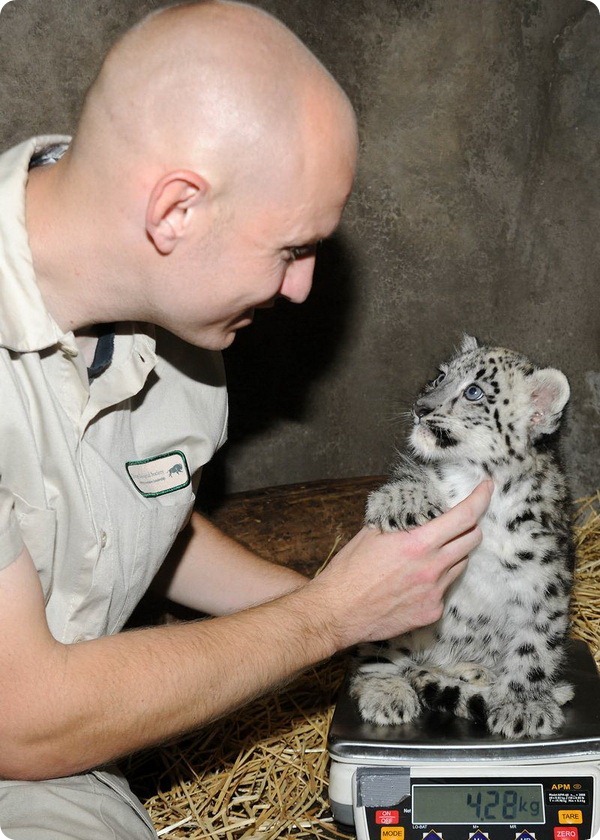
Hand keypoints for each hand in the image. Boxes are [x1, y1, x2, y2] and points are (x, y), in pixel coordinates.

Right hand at [307, 480, 491, 649]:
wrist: (338, 612)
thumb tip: (417, 507)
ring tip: (427, 555)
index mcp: (418, 542)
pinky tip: (413, 582)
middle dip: (471, 526)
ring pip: (460, 564)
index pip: (464, 516)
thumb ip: (401, 520)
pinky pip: (445, 589)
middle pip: (473, 539)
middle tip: (460, 522)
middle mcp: (432, 567)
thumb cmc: (350, 570)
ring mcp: (435, 591)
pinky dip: (436, 580)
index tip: (488, 487)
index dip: (481, 498)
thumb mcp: (372, 533)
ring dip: (453, 553)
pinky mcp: (432, 612)